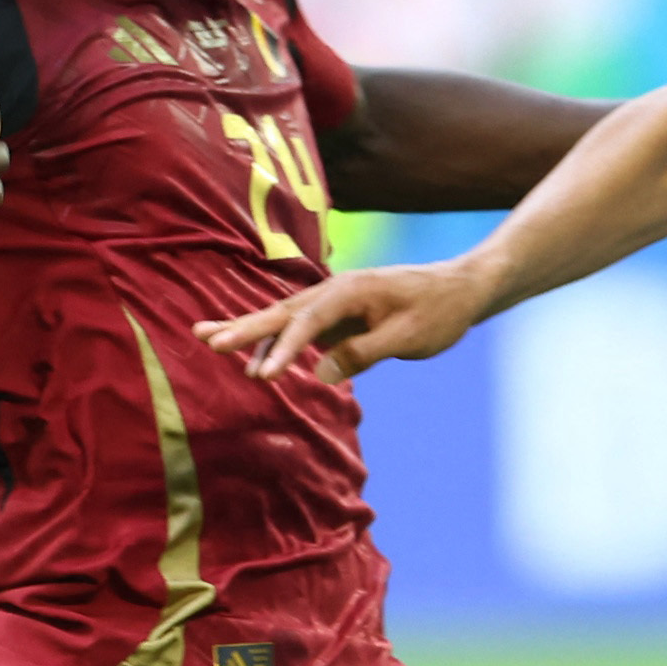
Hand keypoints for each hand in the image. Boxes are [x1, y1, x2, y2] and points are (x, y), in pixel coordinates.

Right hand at [197, 257, 489, 384]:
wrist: (461, 288)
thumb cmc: (439, 312)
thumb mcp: (407, 338)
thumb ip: (363, 354)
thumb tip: (320, 373)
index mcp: (350, 292)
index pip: (306, 323)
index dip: (281, 351)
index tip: (262, 377)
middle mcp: (335, 291)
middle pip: (282, 312)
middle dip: (243, 328)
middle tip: (205, 341)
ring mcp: (335, 301)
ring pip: (285, 317)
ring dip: (250, 331)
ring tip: (209, 341)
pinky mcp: (339, 314)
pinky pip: (300, 327)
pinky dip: (276, 341)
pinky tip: (255, 360)